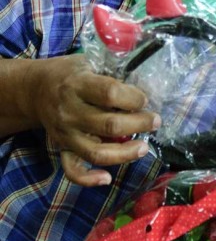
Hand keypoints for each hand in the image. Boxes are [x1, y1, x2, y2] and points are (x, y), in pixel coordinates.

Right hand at [25, 55, 160, 186]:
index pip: (110, 93)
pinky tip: (107, 179)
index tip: (145, 100)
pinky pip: (72, 170)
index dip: (133, 98)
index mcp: (78, 85)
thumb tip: (146, 82)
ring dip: (124, 153)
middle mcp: (70, 111)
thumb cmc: (70, 73)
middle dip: (139, 124)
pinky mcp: (61, 148)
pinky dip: (88, 178)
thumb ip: (111, 72)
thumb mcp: (88, 62)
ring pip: (96, 152)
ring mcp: (65, 133)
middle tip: (156, 121)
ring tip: (144, 148)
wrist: (34, 89)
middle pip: (109, 124)